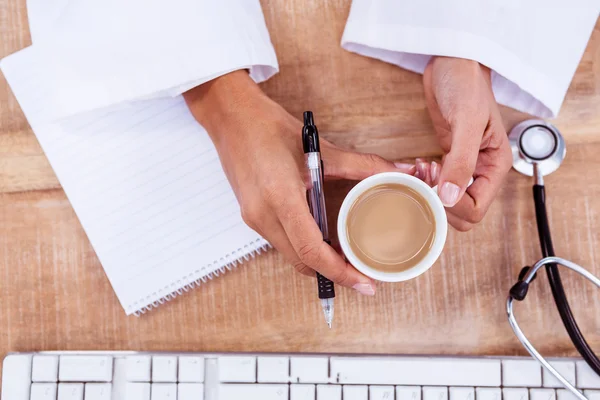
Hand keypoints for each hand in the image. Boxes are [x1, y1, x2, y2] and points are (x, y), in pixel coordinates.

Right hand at [184, 70, 414, 293]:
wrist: (230, 117)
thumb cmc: (268, 126)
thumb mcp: (320, 148)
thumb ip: (363, 165)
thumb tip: (398, 172)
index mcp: (280, 197)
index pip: (311, 251)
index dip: (340, 273)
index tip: (364, 283)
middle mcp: (263, 215)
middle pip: (301, 262)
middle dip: (332, 273)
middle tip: (361, 272)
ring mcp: (253, 218)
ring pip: (290, 255)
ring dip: (316, 260)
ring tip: (344, 255)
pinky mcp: (250, 216)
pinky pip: (280, 242)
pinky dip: (302, 246)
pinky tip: (320, 237)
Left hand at [421, 57, 512, 230]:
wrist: (452, 63)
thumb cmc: (466, 84)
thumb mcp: (466, 122)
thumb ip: (461, 161)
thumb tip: (449, 197)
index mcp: (495, 166)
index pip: (476, 209)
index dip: (453, 206)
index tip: (435, 183)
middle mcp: (482, 171)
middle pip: (462, 212)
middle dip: (440, 201)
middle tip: (427, 177)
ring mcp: (464, 166)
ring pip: (447, 201)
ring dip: (431, 192)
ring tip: (423, 168)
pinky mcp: (448, 159)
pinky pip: (437, 185)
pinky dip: (425, 181)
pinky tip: (421, 164)